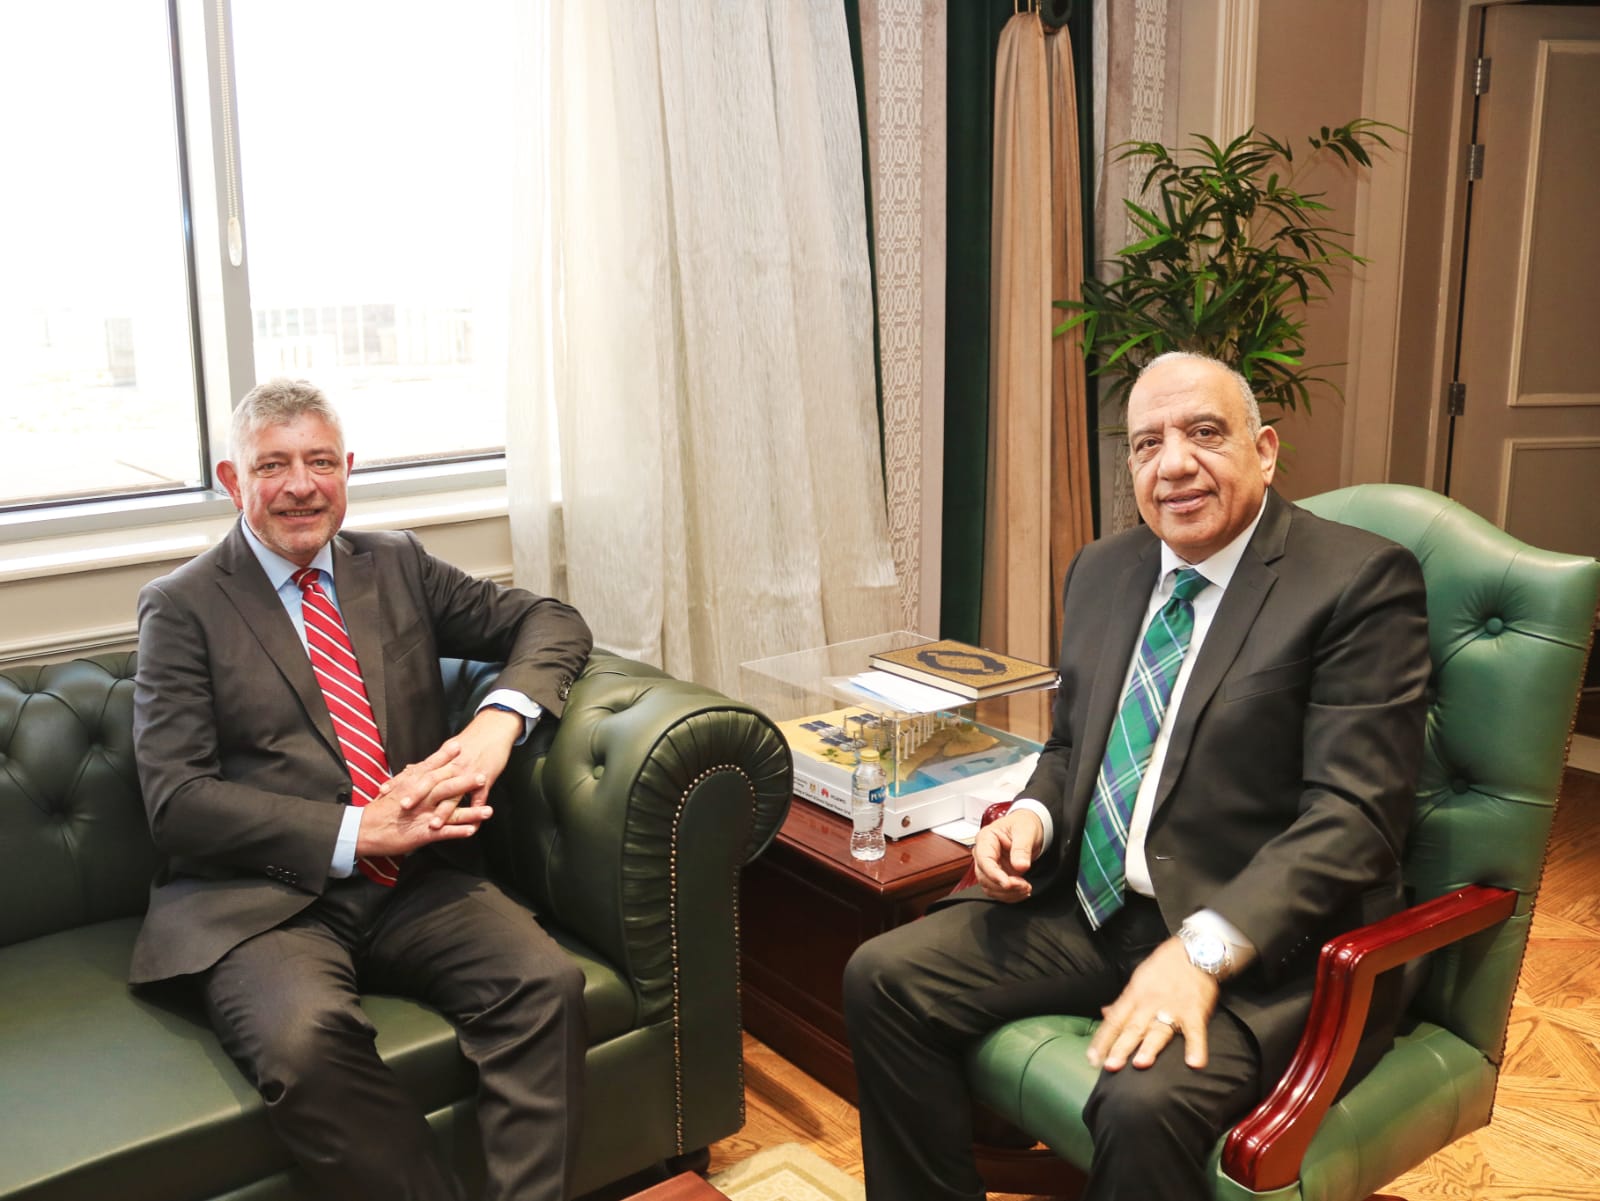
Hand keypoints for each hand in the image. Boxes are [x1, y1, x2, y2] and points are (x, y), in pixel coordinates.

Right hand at [357, 741, 493, 856]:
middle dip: (465, 781)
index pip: (430, 768)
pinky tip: (473, 830)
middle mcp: (418, 798)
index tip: (460, 745)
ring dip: (471, 811)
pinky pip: (444, 833)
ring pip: (449, 811)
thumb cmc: (380, 810)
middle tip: (483, 775)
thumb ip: (408, 777)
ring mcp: (422, 815)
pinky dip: (458, 832)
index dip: (445, 756)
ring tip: (490, 811)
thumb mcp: (394, 789)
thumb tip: (416, 766)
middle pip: (444, 786)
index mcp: (411, 785)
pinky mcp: (422, 833)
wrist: (363, 830)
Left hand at [373, 705, 524, 830]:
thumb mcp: (448, 749)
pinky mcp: (486, 779)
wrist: (494, 728)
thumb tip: (410, 770)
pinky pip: (480, 798)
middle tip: (403, 807)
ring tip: (434, 825)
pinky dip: (477, 812)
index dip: (400, 781)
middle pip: (432, 781)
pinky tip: (473, 827)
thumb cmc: (471, 740)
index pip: (417, 771)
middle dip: (417, 795)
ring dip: (444, 810)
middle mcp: (452, 766)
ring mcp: (469, 773)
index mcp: (442, 760)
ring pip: (455, 793)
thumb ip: (429, 763)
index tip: (384, 791)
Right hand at [971, 809, 1044, 902]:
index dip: (994, 875)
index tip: (1008, 883)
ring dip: (1008, 893)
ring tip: (1026, 888)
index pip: (984, 861)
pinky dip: (1010, 895)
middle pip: (985, 877)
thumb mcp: (1026, 831)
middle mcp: (984, 853)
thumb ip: (1022, 849)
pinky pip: (998, 891)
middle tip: (1024, 886)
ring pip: (990, 887)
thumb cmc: (1024, 824)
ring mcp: (990, 866)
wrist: (1029, 827)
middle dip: (1004, 886)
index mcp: (986, 839)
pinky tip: (1022, 891)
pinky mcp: (997, 875)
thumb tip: (1020, 866)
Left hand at [1087, 936, 1218, 1071]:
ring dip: (1150, 1047)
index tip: (1092, 1059)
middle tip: (1109, 1066)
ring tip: (1141, 1063)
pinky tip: (1194, 1063)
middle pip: (1133, 1027)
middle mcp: (1150, 1004)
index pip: (1114, 1020)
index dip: (1102, 1040)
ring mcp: (1173, 1008)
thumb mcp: (1138, 978)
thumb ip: (1122, 1001)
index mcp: (1134, 996)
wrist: (1194, 950)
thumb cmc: (1164, 966)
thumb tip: (1105, 1014)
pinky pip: (1195, 1032)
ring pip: (1159, 1030)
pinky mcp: (1195, 1012)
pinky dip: (1196, 1047)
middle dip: (1120, 1047)